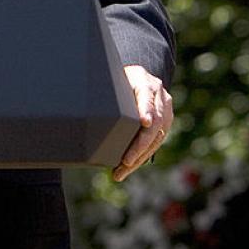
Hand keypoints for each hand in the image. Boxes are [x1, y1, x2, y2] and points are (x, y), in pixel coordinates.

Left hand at [112, 64, 173, 181]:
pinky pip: (154, 143)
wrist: (136, 76)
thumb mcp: (112, 77)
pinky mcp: (165, 123)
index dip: (146, 109)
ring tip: (121, 171)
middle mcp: (160, 97)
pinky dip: (140, 157)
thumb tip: (83, 102)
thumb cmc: (116, 78)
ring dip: (139, 157)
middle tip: (125, 161)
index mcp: (145, 82)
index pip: (147, 97)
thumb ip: (105, 87)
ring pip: (156, 138)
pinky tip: (126, 169)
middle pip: (154, 124)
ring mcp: (165, 111)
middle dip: (140, 145)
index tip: (144, 121)